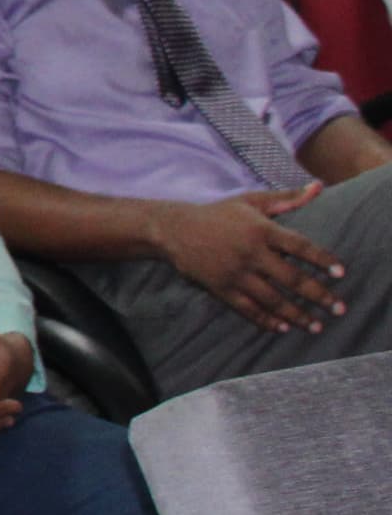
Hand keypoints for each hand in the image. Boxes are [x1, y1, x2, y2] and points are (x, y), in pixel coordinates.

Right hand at [149, 187, 347, 335]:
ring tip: (315, 325)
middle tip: (338, 309)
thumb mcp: (251, 201)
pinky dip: (266, 320)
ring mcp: (235, 272)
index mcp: (260, 229)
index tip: (341, 273)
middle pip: (291, 278)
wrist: (173, 228)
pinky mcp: (220, 287)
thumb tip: (319, 187)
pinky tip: (282, 327)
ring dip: (296, 314)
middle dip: (318, 295)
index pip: (299, 246)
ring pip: (272, 299)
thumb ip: (286, 198)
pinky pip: (247, 308)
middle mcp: (250, 252)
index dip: (322, 259)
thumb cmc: (218, 214)